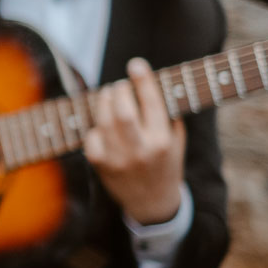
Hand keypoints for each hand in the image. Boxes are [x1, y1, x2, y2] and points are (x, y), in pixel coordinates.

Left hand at [83, 57, 184, 223]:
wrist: (152, 203)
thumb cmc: (166, 164)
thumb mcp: (177, 141)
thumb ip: (168, 115)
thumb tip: (152, 83)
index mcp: (162, 141)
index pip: (152, 103)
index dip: (142, 80)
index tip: (136, 65)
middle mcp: (140, 150)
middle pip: (122, 111)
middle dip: (119, 91)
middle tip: (119, 85)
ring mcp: (118, 159)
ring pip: (103, 121)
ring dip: (104, 102)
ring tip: (109, 95)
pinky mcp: (100, 165)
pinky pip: (91, 137)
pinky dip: (95, 126)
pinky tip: (102, 124)